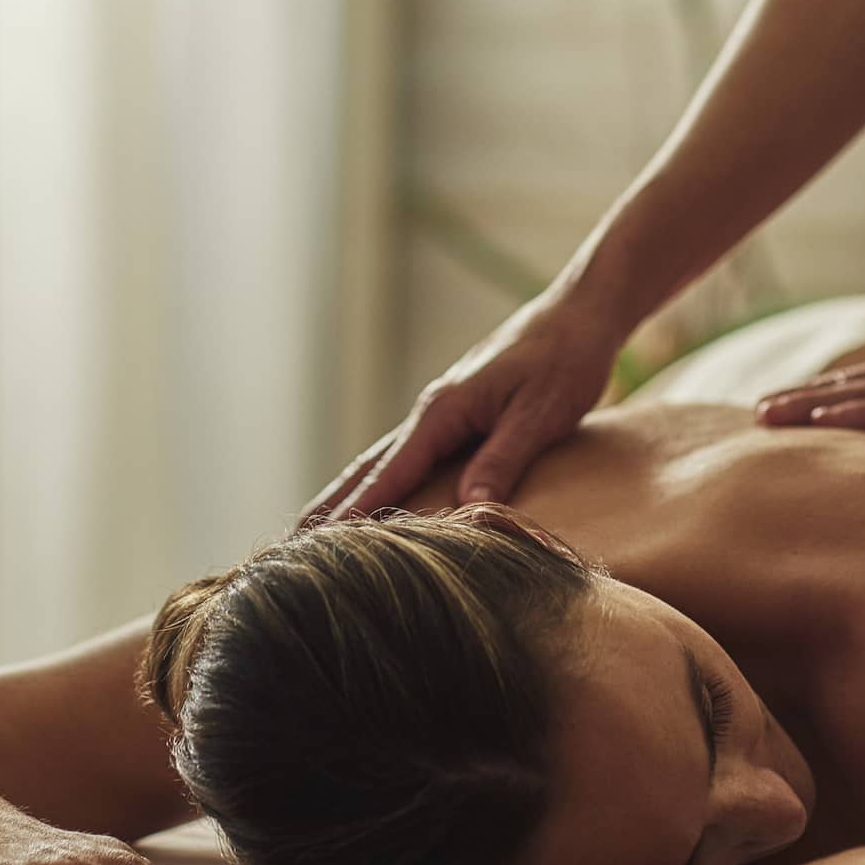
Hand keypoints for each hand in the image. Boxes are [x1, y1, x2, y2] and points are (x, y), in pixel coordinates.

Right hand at [299, 288, 624, 523]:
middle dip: (330, 506)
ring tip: (313, 533)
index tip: (316, 546)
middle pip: (368, 467)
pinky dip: (382, 483)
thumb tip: (468, 511)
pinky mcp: (458, 417)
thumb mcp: (540, 413)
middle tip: (287, 547)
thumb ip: (503, 459)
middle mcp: (432, 412)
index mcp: (443, 410)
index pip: (389, 472)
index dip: (355, 512)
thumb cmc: (564, 361)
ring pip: (384, 462)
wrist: (577, 317)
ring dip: (348, 496)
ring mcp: (441, 414)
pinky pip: (409, 458)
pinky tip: (376, 503)